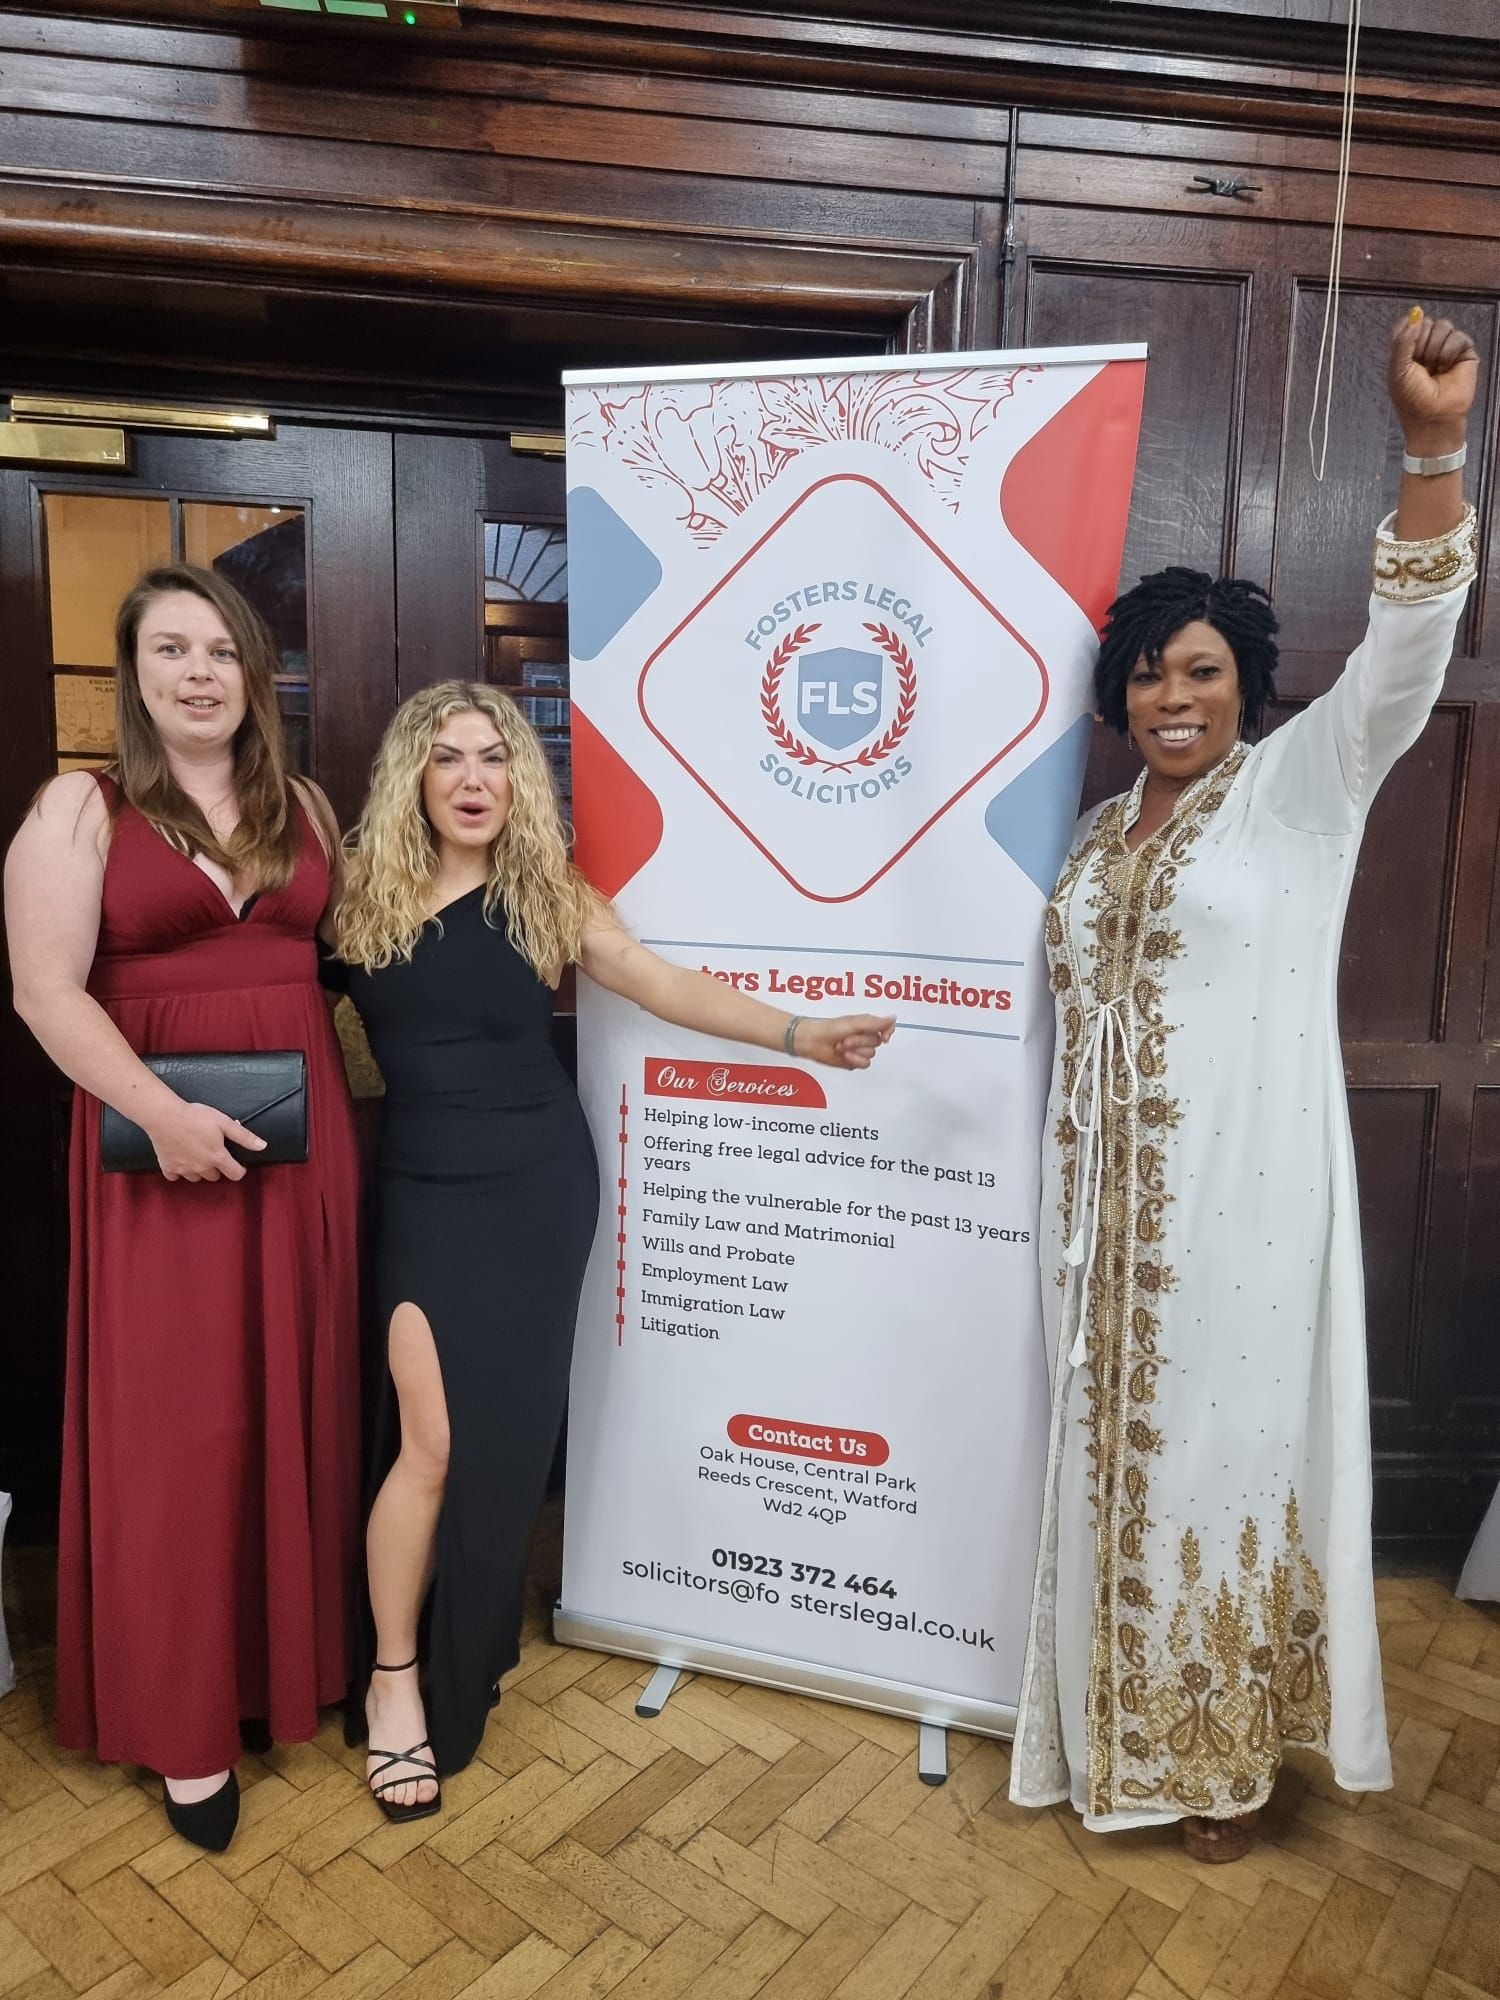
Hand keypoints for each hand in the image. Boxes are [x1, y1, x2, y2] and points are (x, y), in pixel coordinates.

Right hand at [147, 1099, 266, 1181]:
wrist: (165, 1116)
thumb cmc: (195, 1116)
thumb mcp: (224, 1122)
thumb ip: (244, 1137)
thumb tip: (262, 1146)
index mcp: (217, 1157)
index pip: (236, 1174)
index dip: (240, 1169)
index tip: (237, 1162)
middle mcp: (201, 1168)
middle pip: (215, 1177)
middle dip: (218, 1167)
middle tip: (213, 1152)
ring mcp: (184, 1169)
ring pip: (196, 1178)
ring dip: (199, 1170)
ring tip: (197, 1153)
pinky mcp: (168, 1167)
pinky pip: (175, 1176)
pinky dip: (179, 1171)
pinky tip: (180, 1158)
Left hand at [790, 1014, 894, 1070]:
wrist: (813, 1042)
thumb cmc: (829, 1029)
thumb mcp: (854, 1023)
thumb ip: (876, 1023)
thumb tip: (893, 1018)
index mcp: (865, 1025)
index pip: (885, 1028)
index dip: (888, 1032)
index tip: (885, 1035)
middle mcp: (863, 1037)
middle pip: (876, 1042)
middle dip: (861, 1041)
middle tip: (846, 1038)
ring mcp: (859, 1050)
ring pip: (871, 1054)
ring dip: (856, 1051)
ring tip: (842, 1046)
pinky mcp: (854, 1061)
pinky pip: (865, 1064)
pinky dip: (855, 1060)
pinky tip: (845, 1056)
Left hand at [1388, 309, 1478, 452]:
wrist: (1434, 417)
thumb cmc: (1412, 399)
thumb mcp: (1398, 370)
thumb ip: (1403, 340)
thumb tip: (1416, 313)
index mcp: (1406, 349)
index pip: (1406, 324)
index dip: (1407, 331)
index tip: (1407, 350)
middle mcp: (1426, 345)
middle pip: (1424, 322)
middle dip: (1421, 344)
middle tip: (1421, 365)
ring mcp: (1445, 346)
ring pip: (1442, 325)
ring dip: (1435, 349)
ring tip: (1434, 368)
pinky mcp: (1463, 351)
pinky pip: (1457, 336)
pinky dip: (1449, 352)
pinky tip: (1447, 367)